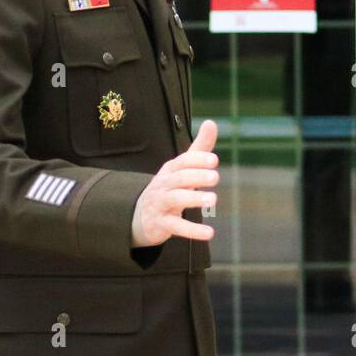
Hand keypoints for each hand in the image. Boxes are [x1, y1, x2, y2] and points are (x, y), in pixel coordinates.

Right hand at [131, 119, 218, 246]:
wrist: (140, 215)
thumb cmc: (170, 186)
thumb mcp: (183, 168)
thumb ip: (199, 148)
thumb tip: (211, 122)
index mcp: (171, 169)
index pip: (183, 161)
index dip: (197, 159)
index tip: (214, 160)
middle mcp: (164, 184)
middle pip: (179, 178)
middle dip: (196, 176)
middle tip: (215, 176)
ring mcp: (161, 204)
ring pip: (176, 199)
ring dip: (194, 199)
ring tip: (213, 200)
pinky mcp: (161, 224)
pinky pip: (176, 227)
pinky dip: (192, 231)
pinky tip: (209, 233)